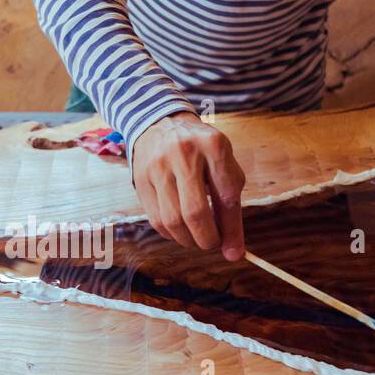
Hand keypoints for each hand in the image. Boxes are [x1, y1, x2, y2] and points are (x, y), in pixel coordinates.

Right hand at [131, 112, 245, 260]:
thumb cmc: (200, 151)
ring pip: (172, 220)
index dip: (232, 229)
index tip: (234, 249)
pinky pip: (156, 219)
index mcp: (213, 145)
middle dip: (207, 239)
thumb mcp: (223, 165)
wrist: (161, 123)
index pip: (227, 197)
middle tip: (213, 244)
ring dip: (188, 240)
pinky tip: (180, 230)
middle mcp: (184, 153)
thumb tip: (234, 252)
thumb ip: (230, 205)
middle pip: (195, 212)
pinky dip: (171, 234)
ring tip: (197, 239)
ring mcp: (158, 166)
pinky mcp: (140, 179)